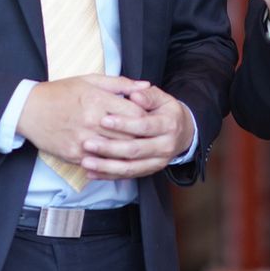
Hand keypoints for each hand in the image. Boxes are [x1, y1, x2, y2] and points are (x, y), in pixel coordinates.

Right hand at [16, 75, 151, 163]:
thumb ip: (120, 83)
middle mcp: (93, 121)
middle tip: (151, 137)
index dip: (147, 116)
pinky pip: (100, 163)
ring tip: (140, 150)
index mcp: (98, 100)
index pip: (135, 112)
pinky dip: (111, 162)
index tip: (151, 118)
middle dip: (143, 136)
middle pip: (130, 135)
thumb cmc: (60, 92)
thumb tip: (145, 85)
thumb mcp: (90, 80)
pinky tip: (118, 159)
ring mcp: (84, 140)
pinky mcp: (74, 155)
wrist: (28, 110)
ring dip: (130, 152)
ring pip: (117, 152)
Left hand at [77, 84, 194, 180]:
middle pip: (135, 150)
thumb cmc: (166, 112)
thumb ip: (148, 95)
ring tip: (86, 162)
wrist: (183, 133)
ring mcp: (157, 162)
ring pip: (130, 168)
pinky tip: (92, 173)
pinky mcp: (149, 171)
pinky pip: (127, 176)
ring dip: (106, 167)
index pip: (144, 126)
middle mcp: (165, 146)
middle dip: (110, 148)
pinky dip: (108, 176)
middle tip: (88, 143)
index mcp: (168, 125)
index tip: (103, 120)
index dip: (124, 124)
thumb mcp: (162, 98)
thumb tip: (135, 94)